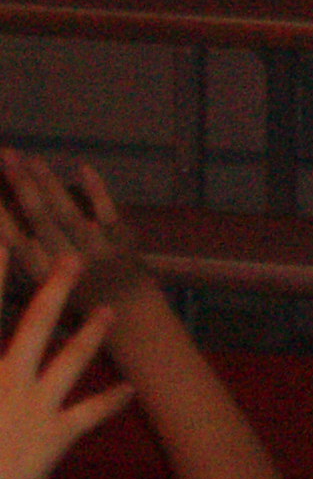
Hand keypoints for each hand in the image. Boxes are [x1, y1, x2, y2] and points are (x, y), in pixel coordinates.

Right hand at [0, 149, 152, 315]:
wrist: (133, 322)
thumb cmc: (79, 304)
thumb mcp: (45, 291)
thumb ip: (29, 257)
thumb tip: (10, 232)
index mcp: (42, 278)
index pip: (14, 244)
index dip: (0, 218)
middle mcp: (66, 264)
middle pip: (39, 220)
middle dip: (21, 187)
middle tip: (5, 156)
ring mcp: (97, 251)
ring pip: (69, 213)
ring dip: (49, 183)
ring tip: (30, 157)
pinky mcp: (122, 241)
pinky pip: (109, 213)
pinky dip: (96, 191)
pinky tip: (82, 167)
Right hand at [0, 258, 133, 478]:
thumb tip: (2, 365)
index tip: (6, 243)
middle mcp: (8, 381)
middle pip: (35, 325)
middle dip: (55, 288)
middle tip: (73, 258)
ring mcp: (36, 407)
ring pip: (72, 359)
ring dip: (93, 333)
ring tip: (111, 311)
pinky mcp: (57, 436)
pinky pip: (90, 413)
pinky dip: (112, 401)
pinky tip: (132, 389)